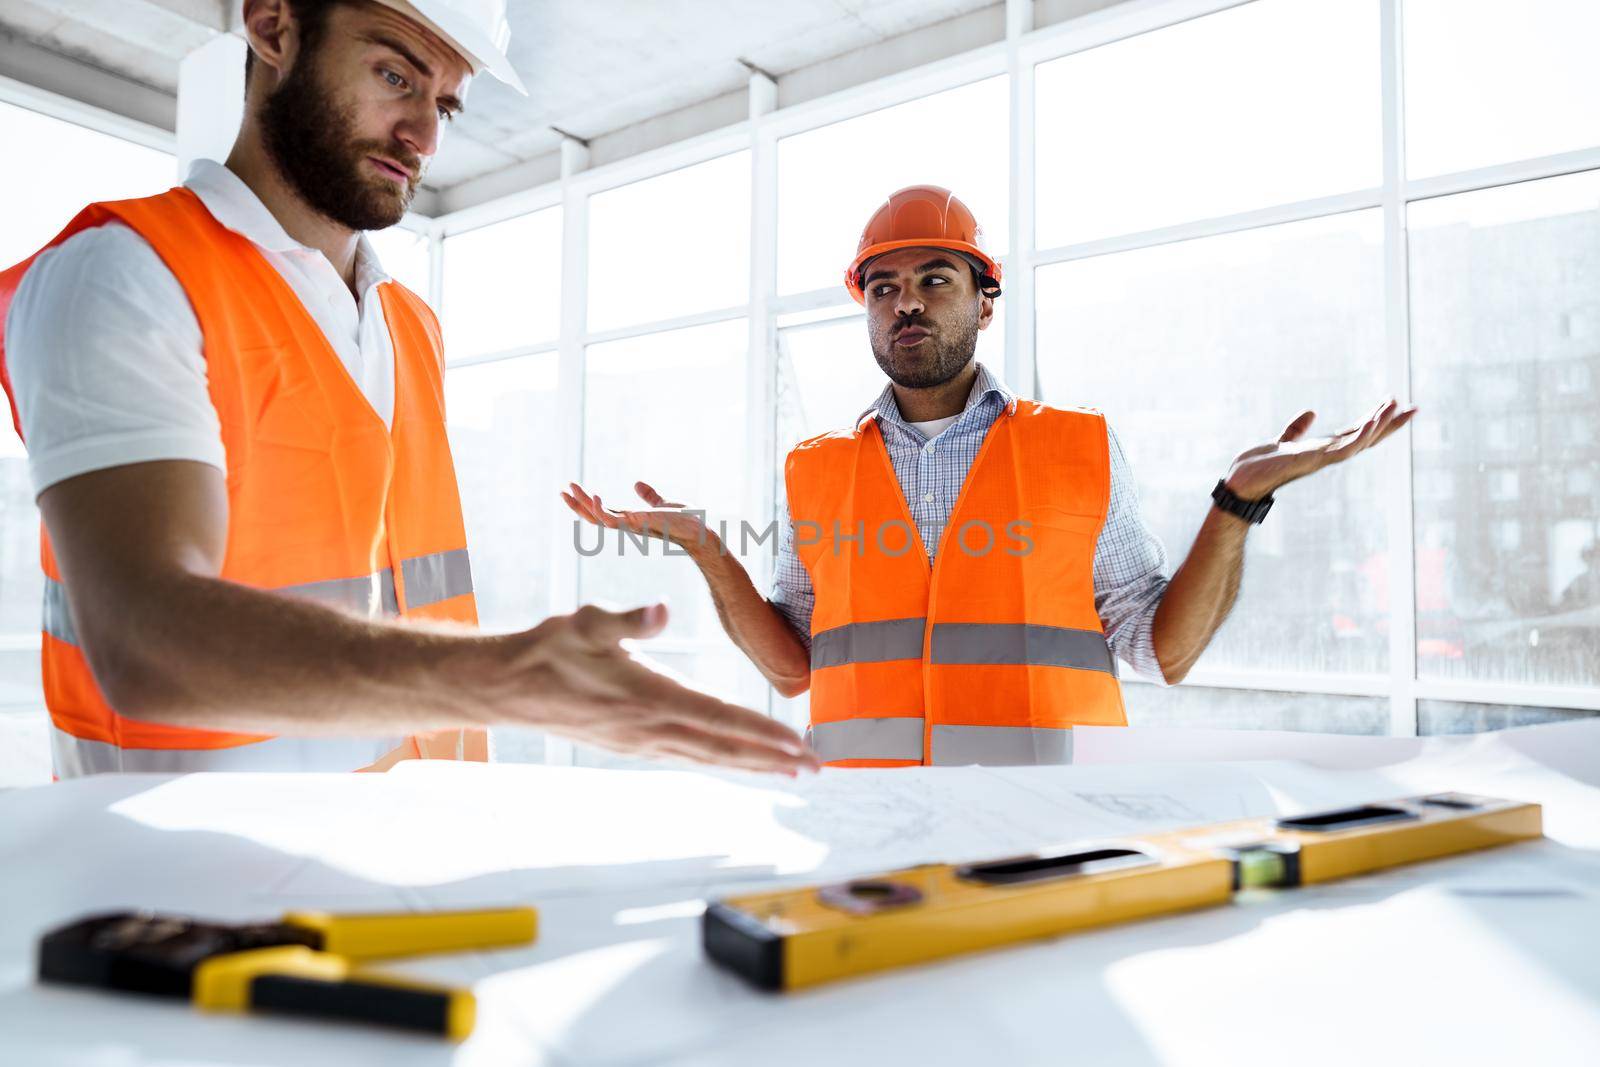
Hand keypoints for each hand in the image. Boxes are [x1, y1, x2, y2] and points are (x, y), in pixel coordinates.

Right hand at [511, 601, 818, 775]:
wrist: (505, 688)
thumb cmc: (547, 649)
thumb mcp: (585, 622)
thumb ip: (626, 620)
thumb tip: (658, 612)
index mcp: (650, 698)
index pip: (720, 719)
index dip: (763, 733)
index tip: (799, 743)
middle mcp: (651, 729)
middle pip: (725, 748)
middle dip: (773, 758)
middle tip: (817, 767)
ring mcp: (641, 742)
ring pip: (709, 757)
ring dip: (752, 764)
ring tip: (790, 771)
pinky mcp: (631, 744)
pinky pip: (688, 757)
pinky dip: (720, 760)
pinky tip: (735, 761)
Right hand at [562, 481, 714, 552]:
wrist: (699, 530)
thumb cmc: (684, 521)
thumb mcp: (662, 504)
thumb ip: (649, 496)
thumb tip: (637, 483)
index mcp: (630, 520)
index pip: (602, 513)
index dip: (586, 504)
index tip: (572, 489)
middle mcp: (628, 525)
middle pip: (594, 517)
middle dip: (577, 505)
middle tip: (562, 490)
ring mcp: (631, 525)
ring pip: (599, 519)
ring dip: (583, 505)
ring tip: (571, 489)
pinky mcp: (638, 523)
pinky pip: (613, 520)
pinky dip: (601, 509)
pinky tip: (594, 495)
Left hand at [1223, 398, 1417, 501]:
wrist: (1240, 482)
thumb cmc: (1259, 466)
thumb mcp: (1283, 441)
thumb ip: (1296, 429)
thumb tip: (1311, 412)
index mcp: (1323, 449)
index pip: (1357, 433)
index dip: (1377, 420)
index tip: (1396, 403)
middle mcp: (1327, 456)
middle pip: (1366, 438)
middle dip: (1390, 425)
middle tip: (1414, 408)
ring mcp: (1321, 460)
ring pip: (1359, 442)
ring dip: (1379, 426)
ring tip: (1396, 407)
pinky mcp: (1311, 461)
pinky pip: (1342, 450)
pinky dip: (1358, 437)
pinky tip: (1371, 422)